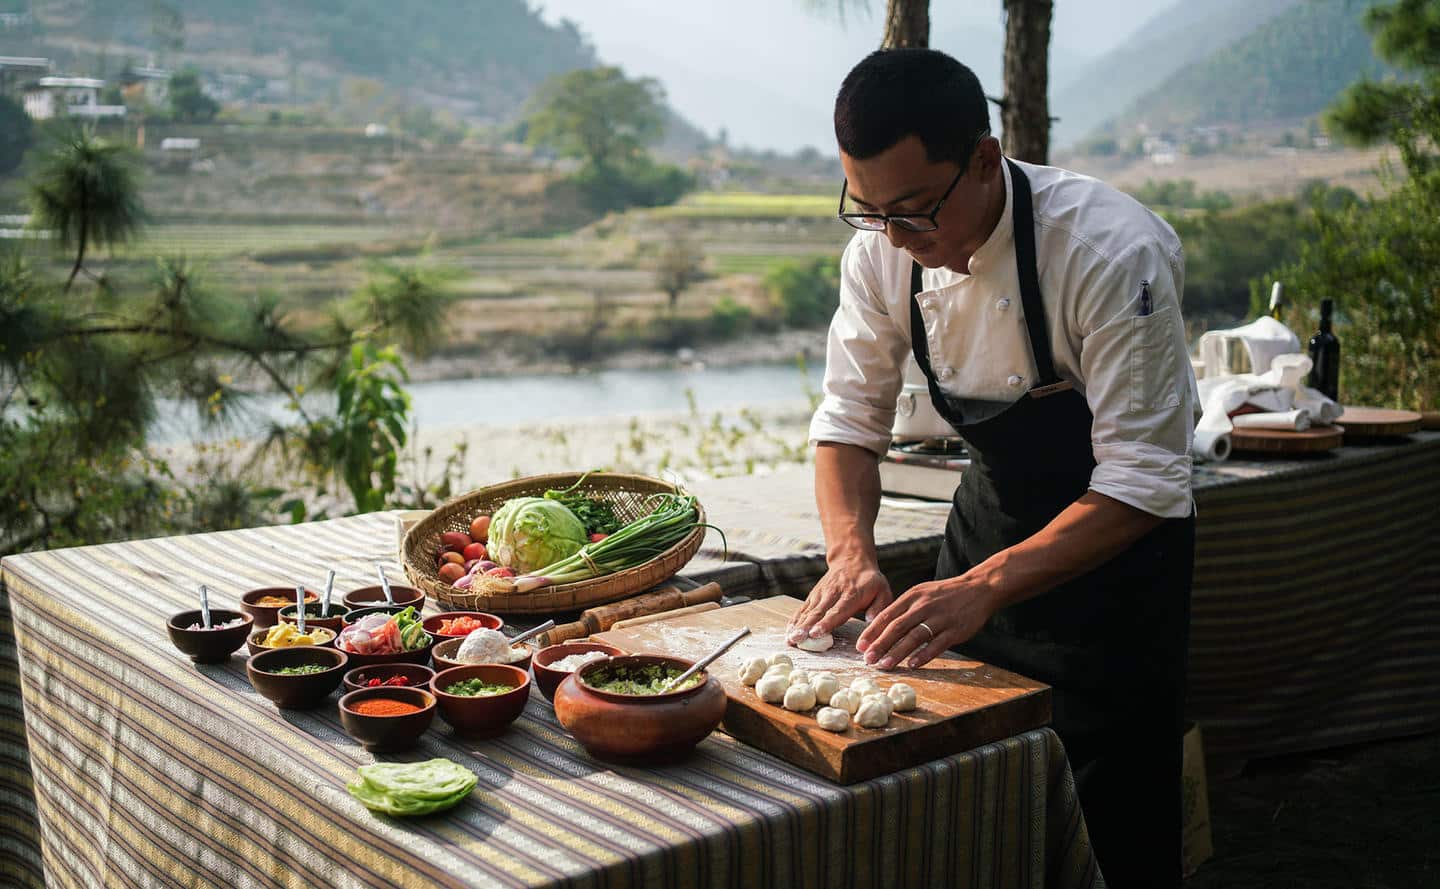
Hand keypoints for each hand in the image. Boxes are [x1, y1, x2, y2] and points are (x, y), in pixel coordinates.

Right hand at [786, 559, 892, 644]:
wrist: (852, 560)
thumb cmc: (869, 581)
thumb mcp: (882, 592)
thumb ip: (879, 609)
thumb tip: (873, 625)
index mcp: (851, 595)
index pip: (837, 610)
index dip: (826, 622)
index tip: (816, 633)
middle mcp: (833, 593)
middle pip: (818, 612)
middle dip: (806, 626)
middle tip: (797, 639)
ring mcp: (821, 594)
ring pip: (808, 611)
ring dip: (798, 625)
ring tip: (790, 639)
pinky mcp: (813, 595)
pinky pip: (803, 608)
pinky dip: (795, 619)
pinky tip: (788, 631)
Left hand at [856, 570, 1000, 669]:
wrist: (978, 588)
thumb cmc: (944, 594)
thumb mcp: (921, 593)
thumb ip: (903, 608)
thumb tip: (881, 626)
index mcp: (912, 597)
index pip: (887, 615)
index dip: (872, 632)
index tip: (860, 646)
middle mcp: (924, 606)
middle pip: (897, 627)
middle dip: (880, 645)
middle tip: (867, 659)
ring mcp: (940, 618)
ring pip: (915, 637)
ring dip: (898, 652)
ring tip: (885, 665)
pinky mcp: (955, 630)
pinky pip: (937, 644)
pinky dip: (924, 655)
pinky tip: (912, 664)